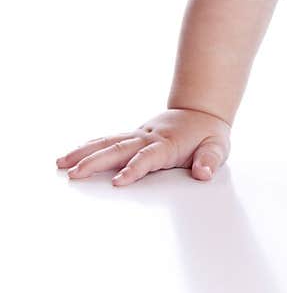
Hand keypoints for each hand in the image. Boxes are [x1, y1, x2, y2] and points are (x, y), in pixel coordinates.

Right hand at [56, 108, 230, 186]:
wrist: (201, 111)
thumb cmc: (208, 133)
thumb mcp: (218, 147)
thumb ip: (211, 160)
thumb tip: (203, 173)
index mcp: (167, 143)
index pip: (147, 157)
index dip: (134, 168)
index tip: (118, 182)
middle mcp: (147, 137)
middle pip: (118, 148)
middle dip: (95, 162)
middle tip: (74, 175)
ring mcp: (137, 135)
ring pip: (106, 142)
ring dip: (83, 152)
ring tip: (61, 163)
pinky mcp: (131, 136)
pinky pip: (106, 140)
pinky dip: (87, 146)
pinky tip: (70, 155)